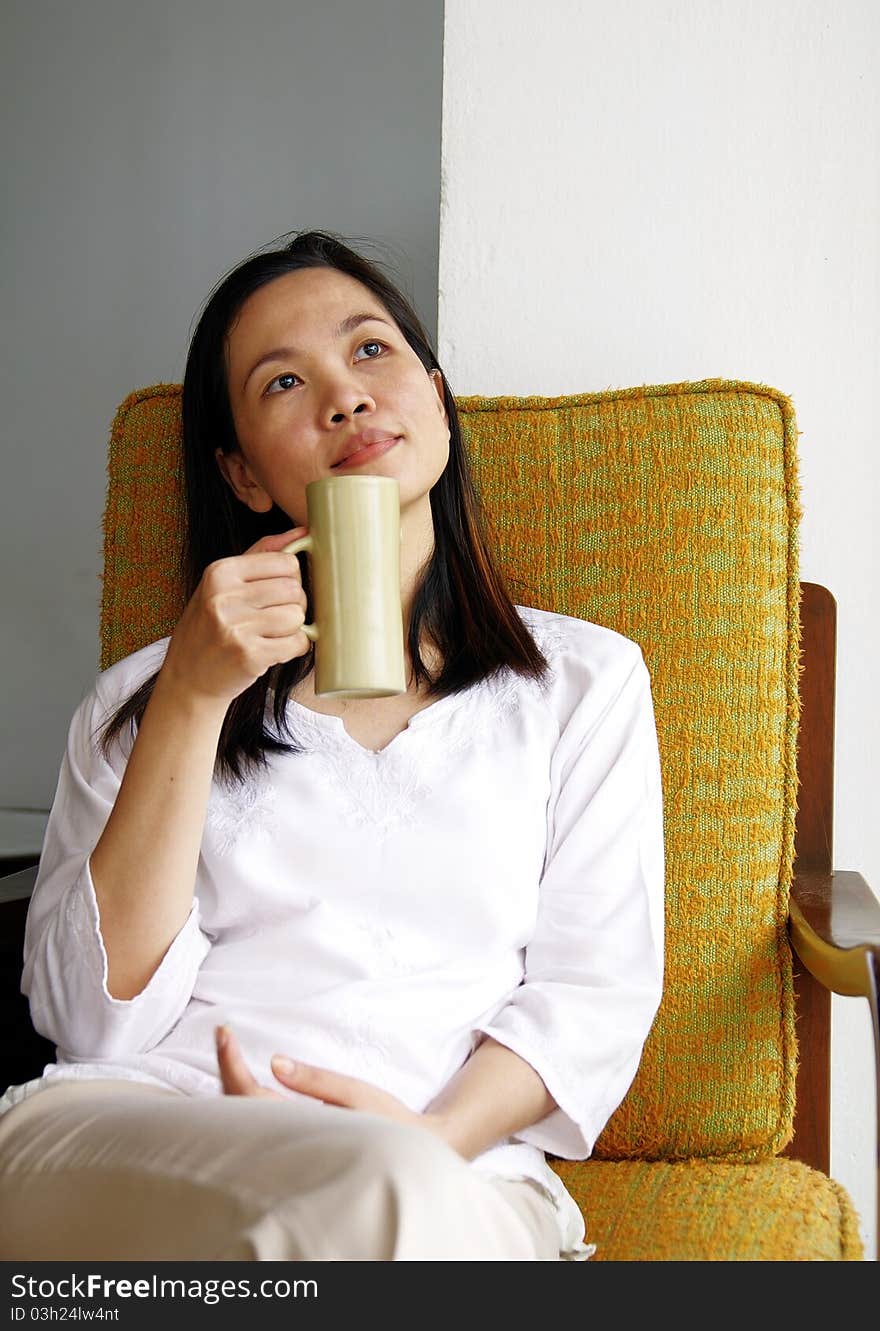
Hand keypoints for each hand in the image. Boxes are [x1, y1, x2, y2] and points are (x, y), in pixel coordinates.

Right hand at [161, 529, 311, 706]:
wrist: (188, 678)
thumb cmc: (210, 627)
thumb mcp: (223, 584)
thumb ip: (262, 554)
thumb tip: (303, 532)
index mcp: (220, 572)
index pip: (286, 562)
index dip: (290, 579)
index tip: (277, 593)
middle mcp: (225, 596)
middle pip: (295, 589)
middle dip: (293, 604)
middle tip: (274, 618)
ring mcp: (236, 627)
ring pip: (297, 616)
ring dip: (293, 628)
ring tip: (270, 635)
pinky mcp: (249, 655)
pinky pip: (297, 643)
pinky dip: (294, 648)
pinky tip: (274, 650)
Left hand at [215, 1025, 457, 1149]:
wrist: (408, 1155)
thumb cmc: (386, 1121)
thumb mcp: (354, 1094)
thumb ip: (314, 1080)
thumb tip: (274, 1063)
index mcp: (296, 1128)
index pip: (247, 1096)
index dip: (230, 1063)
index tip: (224, 1032)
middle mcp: (282, 1145)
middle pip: (233, 1109)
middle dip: (225, 1070)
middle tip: (223, 1035)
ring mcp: (283, 1150)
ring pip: (239, 1121)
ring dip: (232, 1085)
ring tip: (229, 1052)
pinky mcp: (289, 1150)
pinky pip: (252, 1127)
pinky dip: (242, 1100)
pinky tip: (245, 1083)